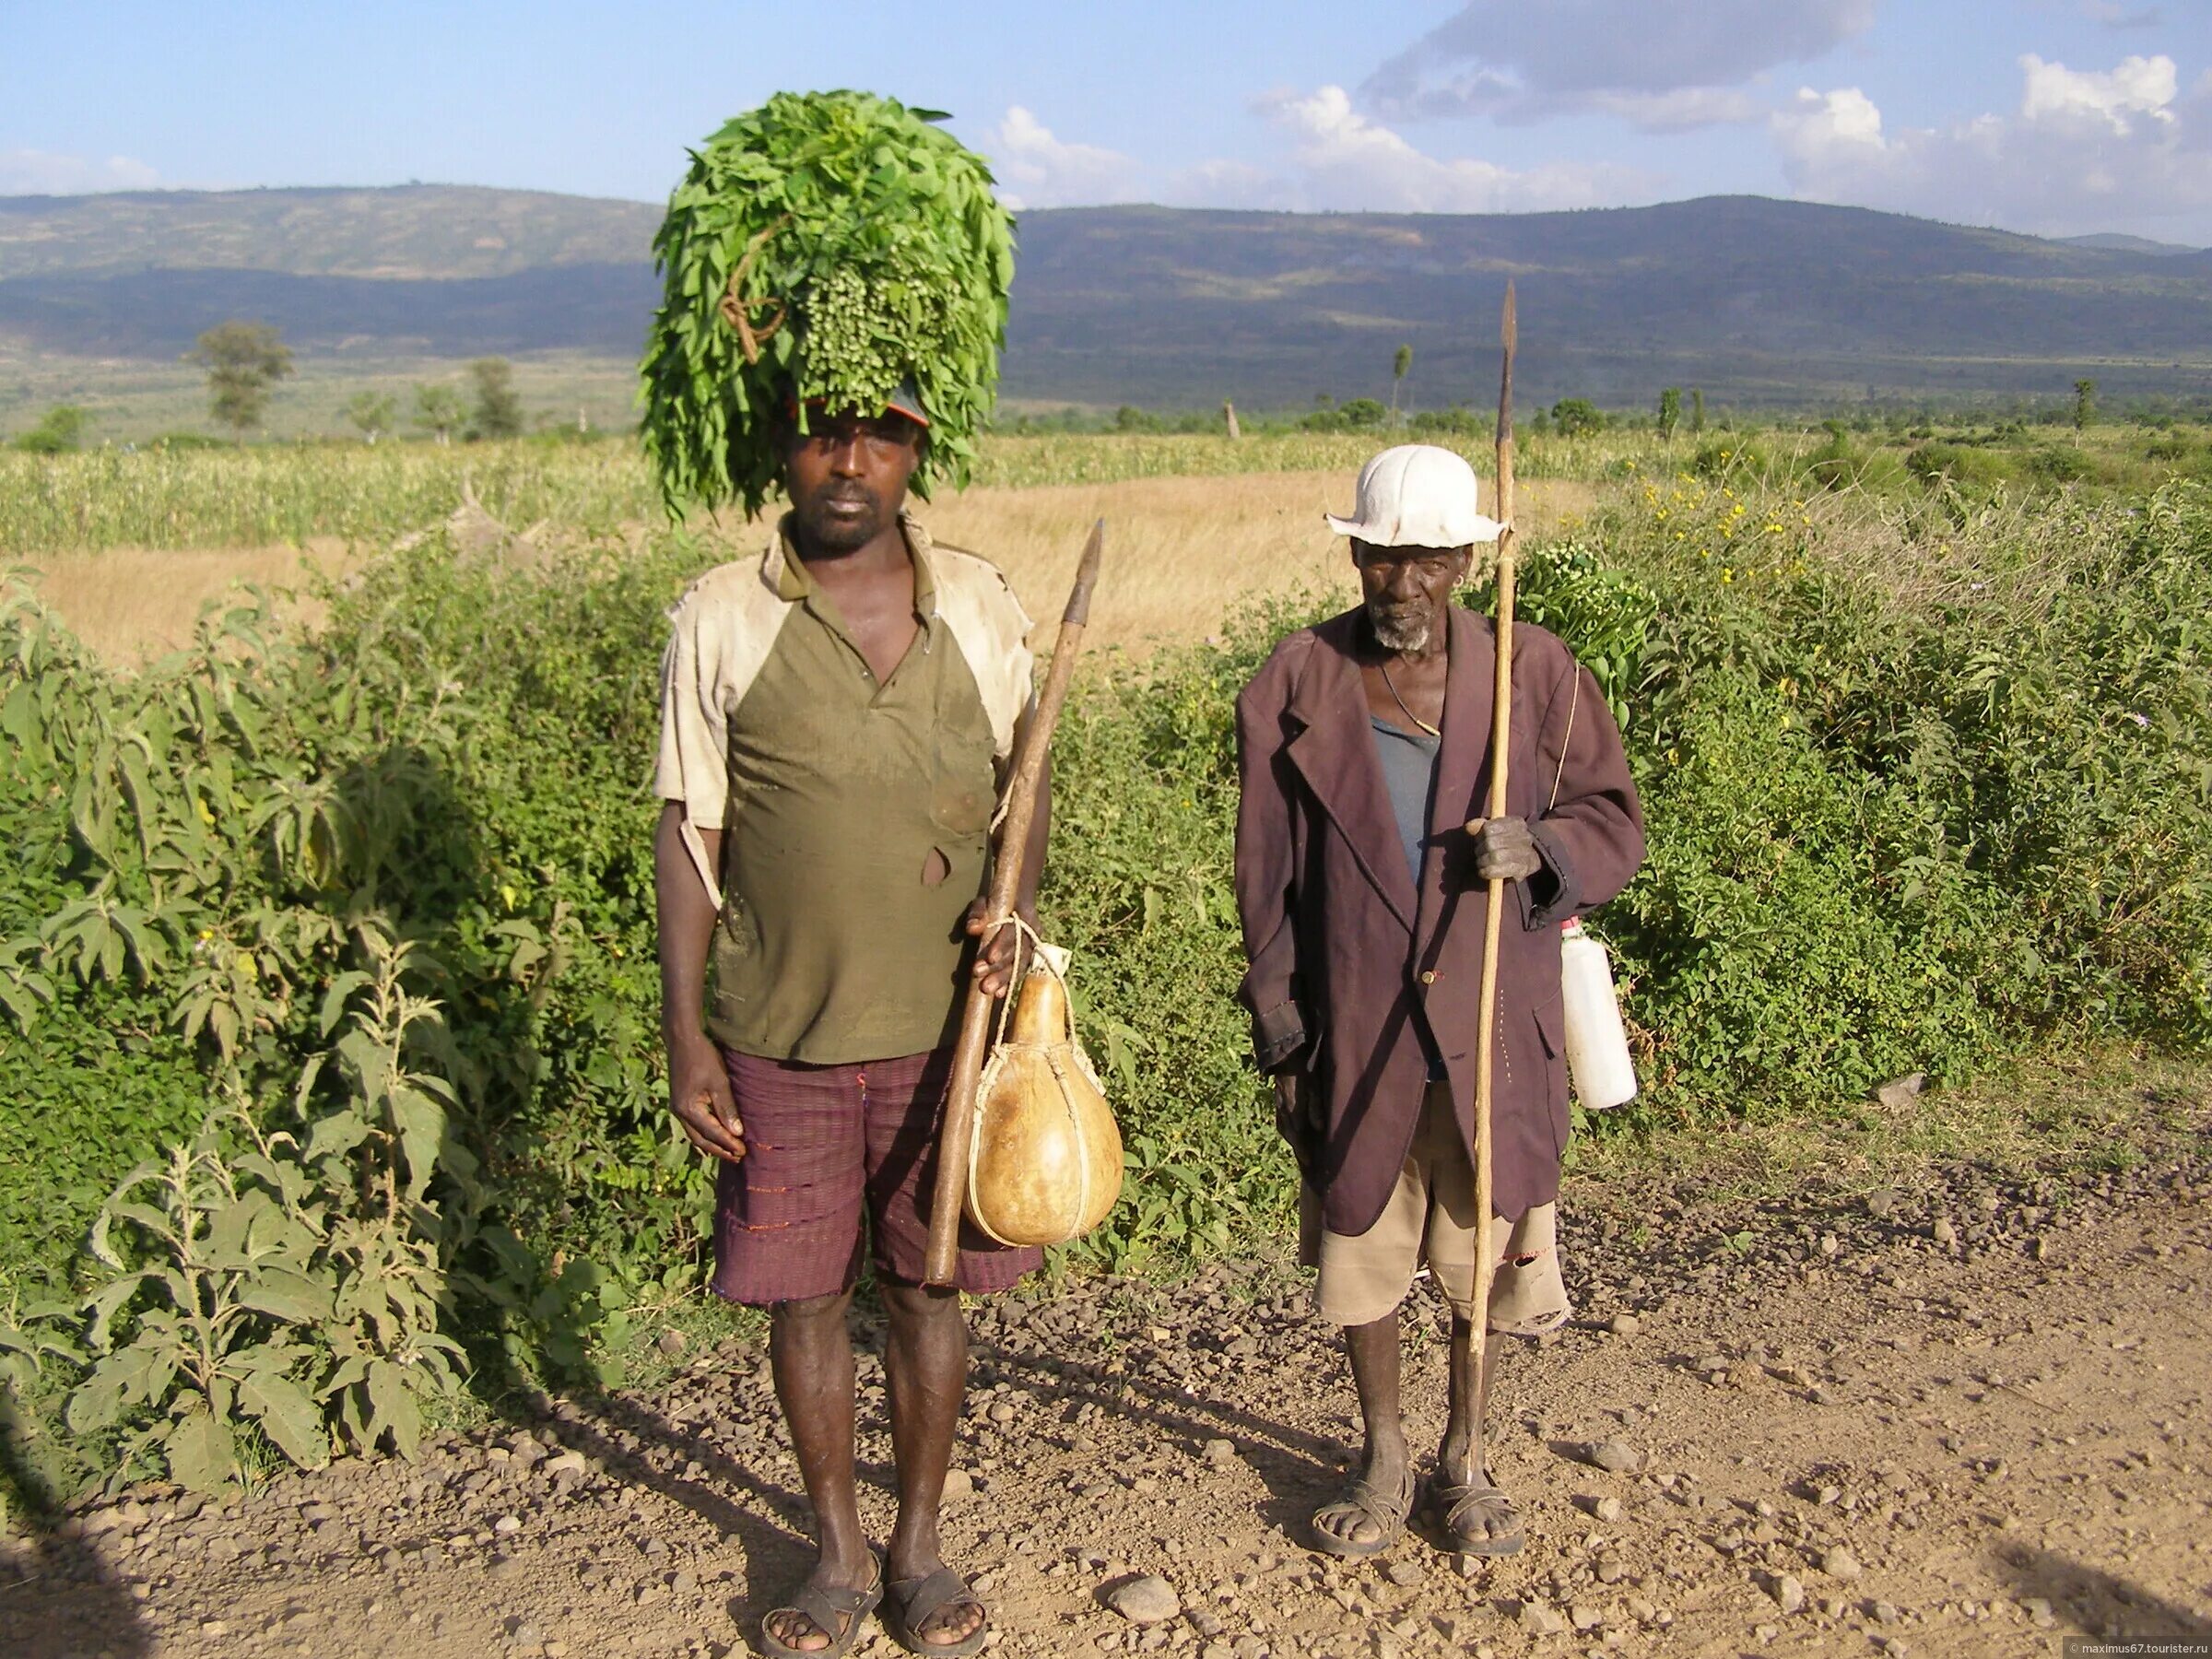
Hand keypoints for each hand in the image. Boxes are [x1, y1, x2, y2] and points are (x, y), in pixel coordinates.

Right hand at [668, 1031, 744, 1161]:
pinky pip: (692, 1125)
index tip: (743, 1152)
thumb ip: (726, 1108)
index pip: (712, 1133)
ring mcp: (677, 1108)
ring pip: (695, 1134)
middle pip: (701, 1140)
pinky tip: (713, 1138)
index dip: (728, 1144)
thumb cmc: (703, 1058)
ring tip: (728, 1152)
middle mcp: (679, 1113)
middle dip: (719, 1150)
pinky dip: (704, 1134)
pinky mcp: (680, 1102)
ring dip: (712, 1144)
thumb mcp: (719, 1082)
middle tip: (737, 1157)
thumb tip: (736, 1133)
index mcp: (688, 1110)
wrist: (682, 1039)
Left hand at [963, 899, 1030, 997]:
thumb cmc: (996, 901)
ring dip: (1003, 979)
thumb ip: (978, 914)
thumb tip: (973, 929)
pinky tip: (1000, 995)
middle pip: (1017, 952)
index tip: (990, 958)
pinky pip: (1020, 971)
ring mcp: (1032, 946)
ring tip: (988, 990)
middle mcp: (1032, 931)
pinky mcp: (1027, 957)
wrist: (1017, 901)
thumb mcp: (984, 901)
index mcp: (1024, 914)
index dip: (1002, 945)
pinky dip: (1009, 983)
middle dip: (998, 967)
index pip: (1013, 931)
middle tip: (980, 977)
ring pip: (1019, 965)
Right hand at [1274, 1071, 1319, 1175]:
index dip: (1303, 1150)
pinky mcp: (1278, 1098)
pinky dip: (1286, 1128)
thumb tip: (1319, 1128)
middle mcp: (1283, 1109)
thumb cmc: (1304, 1067)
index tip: (1310, 1162)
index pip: (1297, 1135)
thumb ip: (1316, 1106)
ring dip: (1291, 1139)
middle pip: (1289, 1134)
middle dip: (1297, 1148)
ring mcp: (1278, 1103)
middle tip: (1306, 1161)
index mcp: (1292, 1108)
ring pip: (1283, 1127)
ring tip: (1300, 1149)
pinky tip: (1292, 1130)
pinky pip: (1280, 1118)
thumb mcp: (1314, 1084)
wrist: (1285, 1052)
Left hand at [1472, 816, 1541, 880]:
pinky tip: (1484, 872)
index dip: (1479, 836)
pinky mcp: (1522, 869)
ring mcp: (1525, 853)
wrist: (1529, 860)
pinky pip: (1497, 870)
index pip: (1489, 828)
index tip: (1480, 841)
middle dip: (1480, 850)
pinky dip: (1486, 872)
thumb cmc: (1506, 842)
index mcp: (1516, 823)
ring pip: (1495, 856)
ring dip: (1482, 862)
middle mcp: (1524, 836)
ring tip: (1481, 863)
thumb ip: (1481, 826)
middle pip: (1491, 842)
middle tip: (1479, 854)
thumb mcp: (1495, 829)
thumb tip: (1469, 827)